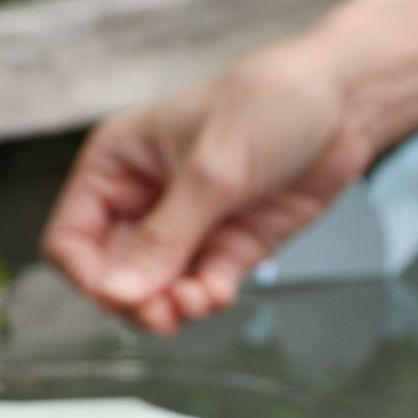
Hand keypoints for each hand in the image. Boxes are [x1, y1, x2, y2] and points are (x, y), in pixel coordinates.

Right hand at [42, 0, 417, 334]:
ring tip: (200, 301)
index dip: (90, 276)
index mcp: (117, 164)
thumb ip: (166, 237)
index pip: (72, 239)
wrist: (345, 103)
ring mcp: (187, 227)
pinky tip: (218, 294)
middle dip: (136, 300)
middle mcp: (144, 199)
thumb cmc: (272, 102)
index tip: (122, 295)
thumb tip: (121, 292)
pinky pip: (200, 289)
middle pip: (113, 275)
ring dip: (174, 307)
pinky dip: (206, 300)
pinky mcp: (227, 247)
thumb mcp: (212, 169)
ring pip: (156, 291)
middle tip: (164, 314)